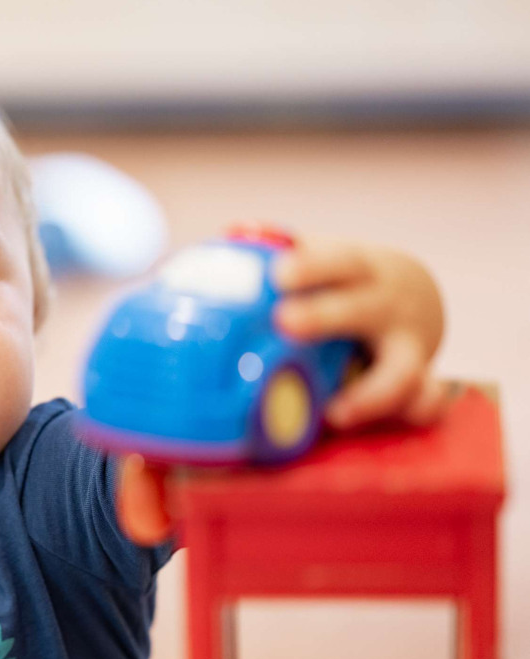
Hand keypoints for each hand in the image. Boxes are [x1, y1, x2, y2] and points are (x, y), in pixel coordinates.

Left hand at [271, 237, 449, 429]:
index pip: (339, 261)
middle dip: (327, 317)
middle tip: (285, 322)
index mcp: (358, 270)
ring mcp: (407, 348)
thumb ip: (281, 249)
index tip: (279, 274)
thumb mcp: (323, 256)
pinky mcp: (414, 384)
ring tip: (334, 414)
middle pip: (363, 309)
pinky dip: (407, 416)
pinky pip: (424, 406)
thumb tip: (234, 233)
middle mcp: (387, 307)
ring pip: (402, 372)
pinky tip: (356, 425)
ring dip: (371, 395)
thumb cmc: (345, 278)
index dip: (311, 267)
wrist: (414, 296)